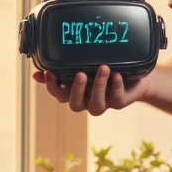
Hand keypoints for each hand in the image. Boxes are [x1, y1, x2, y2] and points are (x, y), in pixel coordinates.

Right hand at [33, 65, 148, 115]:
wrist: (134, 76)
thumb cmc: (105, 69)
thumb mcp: (83, 65)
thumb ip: (63, 68)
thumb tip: (36, 72)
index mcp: (75, 92)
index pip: (59, 95)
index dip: (53, 87)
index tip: (50, 73)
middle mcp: (87, 101)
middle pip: (75, 104)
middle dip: (77, 90)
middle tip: (80, 74)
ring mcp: (104, 104)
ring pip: (96, 105)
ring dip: (99, 86)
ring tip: (103, 68)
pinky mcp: (119, 102)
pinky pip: (117, 100)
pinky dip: (116, 87)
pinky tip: (117, 76)